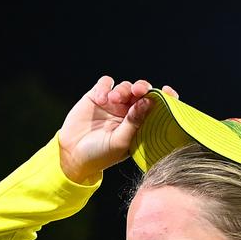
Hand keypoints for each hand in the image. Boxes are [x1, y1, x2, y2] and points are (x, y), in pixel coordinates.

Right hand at [58, 77, 176, 183]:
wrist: (72, 155)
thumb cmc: (100, 155)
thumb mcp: (120, 141)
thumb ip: (135, 121)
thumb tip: (149, 101)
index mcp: (140, 124)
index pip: (157, 107)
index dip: (165, 97)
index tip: (168, 92)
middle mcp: (129, 112)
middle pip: (142, 92)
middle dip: (142, 88)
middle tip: (137, 91)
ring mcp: (113, 104)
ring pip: (125, 86)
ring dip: (122, 90)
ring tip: (111, 100)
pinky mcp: (97, 97)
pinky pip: (106, 83)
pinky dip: (104, 87)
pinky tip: (100, 99)